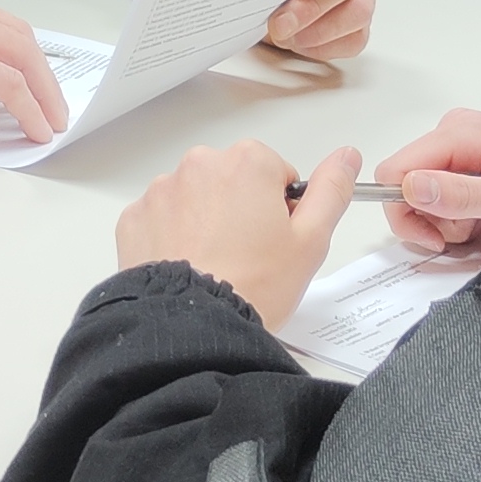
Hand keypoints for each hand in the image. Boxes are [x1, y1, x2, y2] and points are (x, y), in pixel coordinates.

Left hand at [117, 141, 354, 326]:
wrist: (193, 325)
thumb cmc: (254, 284)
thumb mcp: (311, 240)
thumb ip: (332, 189)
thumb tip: (346, 156)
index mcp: (247, 162)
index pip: (275, 174)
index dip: (280, 210)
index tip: (275, 241)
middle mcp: (200, 164)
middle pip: (232, 180)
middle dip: (241, 210)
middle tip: (247, 257)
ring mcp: (162, 190)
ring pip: (195, 198)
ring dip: (205, 221)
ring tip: (214, 265)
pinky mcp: (134, 218)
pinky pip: (161, 219)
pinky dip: (172, 237)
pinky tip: (187, 266)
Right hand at [375, 111, 480, 253]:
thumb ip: (463, 195)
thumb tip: (410, 188)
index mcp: (462, 133)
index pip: (395, 172)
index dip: (408, 213)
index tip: (441, 241)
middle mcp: (460, 132)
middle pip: (408, 184)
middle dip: (432, 219)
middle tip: (475, 232)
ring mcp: (472, 148)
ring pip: (428, 194)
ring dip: (452, 221)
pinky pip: (452, 194)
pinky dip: (467, 215)